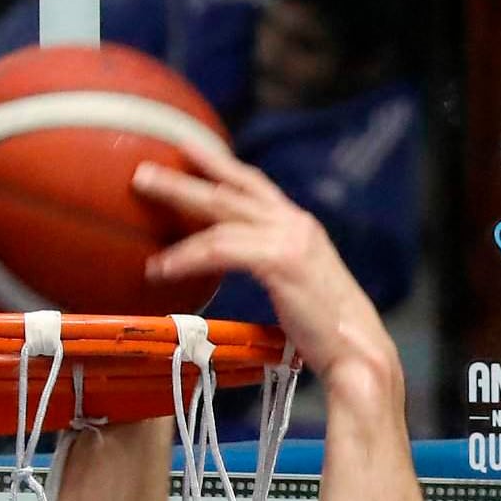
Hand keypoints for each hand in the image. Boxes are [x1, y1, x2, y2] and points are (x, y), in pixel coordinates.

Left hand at [137, 151, 395, 390]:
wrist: (359, 352)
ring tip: (141, 199)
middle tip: (145, 169)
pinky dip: (187, 257)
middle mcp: (295, 224)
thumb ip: (272, 266)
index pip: (254, 183)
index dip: (219, 163)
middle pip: (230, 188)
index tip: (188, 148)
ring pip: (220, 213)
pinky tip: (161, 268)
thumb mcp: (298, 286)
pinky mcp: (280, 261)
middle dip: (186, 174)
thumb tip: (237, 269)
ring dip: (177, 202)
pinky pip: (221, 251)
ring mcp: (289, 239)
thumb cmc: (328, 332)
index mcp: (300, 227)